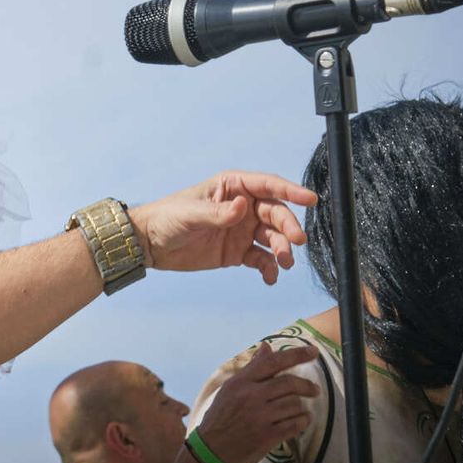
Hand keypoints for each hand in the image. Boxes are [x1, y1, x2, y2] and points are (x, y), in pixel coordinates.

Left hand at [129, 170, 315, 282]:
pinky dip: (270, 268)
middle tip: (295, 242)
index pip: (267, 185)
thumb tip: (242, 207)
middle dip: (288, 227)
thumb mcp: (191, 214)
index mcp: (232, 187)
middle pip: (276, 213)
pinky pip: (262, 259)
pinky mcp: (238, 252)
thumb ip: (218, 213)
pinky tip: (270, 277)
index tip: (311, 199)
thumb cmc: (166, 218)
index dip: (291, 191)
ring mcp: (242, 230)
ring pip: (273, 237)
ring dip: (282, 249)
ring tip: (283, 263)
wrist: (150, 245)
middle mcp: (242, 206)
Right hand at [196, 344, 319, 462]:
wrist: (212, 450)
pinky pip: (295, 424)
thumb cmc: (222, 417)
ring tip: (299, 410)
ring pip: (295, 404)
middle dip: (306, 386)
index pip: (272, 361)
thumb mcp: (231, 389)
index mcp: (241, 382)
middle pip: (288, 383)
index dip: (296, 355)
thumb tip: (267, 347)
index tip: (313, 351)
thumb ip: (252, 369)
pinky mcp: (267, 436)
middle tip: (314, 390)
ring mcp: (259, 417)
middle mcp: (250, 396)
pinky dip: (303, 421)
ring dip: (302, 407)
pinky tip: (300, 421)